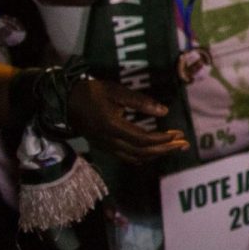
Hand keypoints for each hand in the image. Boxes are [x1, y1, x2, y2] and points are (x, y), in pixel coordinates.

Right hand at [66, 77, 185, 162]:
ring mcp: (105, 146)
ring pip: (135, 158)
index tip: (178, 134)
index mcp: (112, 127)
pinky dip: (143, 156)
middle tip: (184, 144)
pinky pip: (127, 157)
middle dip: (165, 150)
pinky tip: (154, 150)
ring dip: (156, 154)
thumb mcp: (116, 91)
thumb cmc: (91, 92)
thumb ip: (140, 102)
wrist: (64, 101)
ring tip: (173, 147)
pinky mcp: (103, 147)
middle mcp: (109, 141)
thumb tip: (164, 111)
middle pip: (142, 152)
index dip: (163, 139)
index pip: (143, 139)